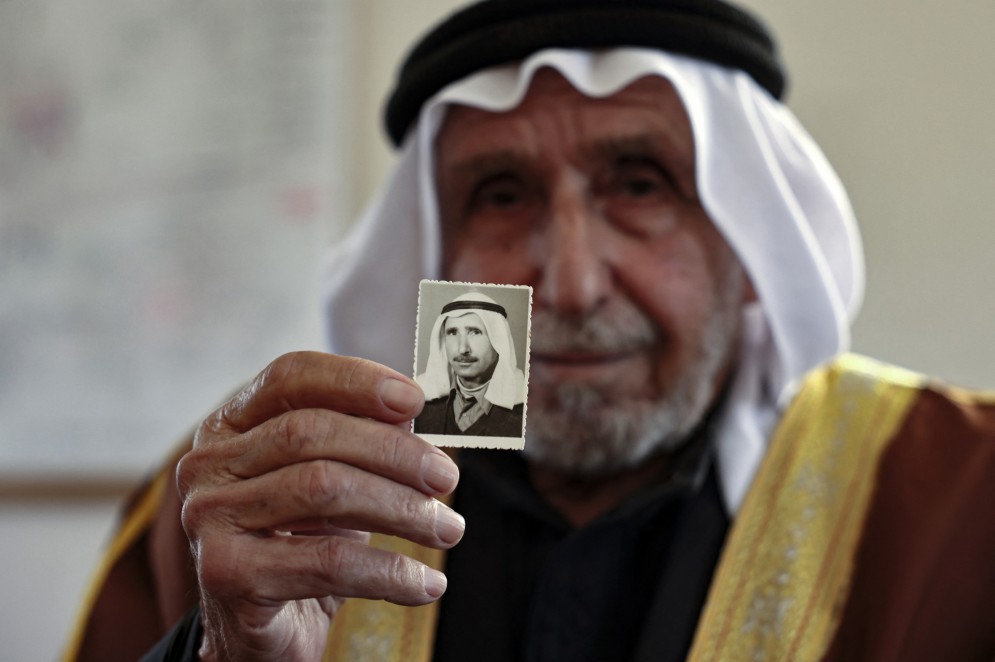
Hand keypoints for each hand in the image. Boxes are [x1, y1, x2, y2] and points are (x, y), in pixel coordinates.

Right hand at [176, 351, 462, 660]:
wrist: (259, 633)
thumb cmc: (301, 545)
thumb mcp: (331, 484)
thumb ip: (360, 440)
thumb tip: (409, 412)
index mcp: (229, 425)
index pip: (290, 377)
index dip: (354, 379)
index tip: (414, 399)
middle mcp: (207, 464)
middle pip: (312, 433)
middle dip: (394, 452)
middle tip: (446, 478)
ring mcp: (209, 518)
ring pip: (324, 489)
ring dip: (402, 510)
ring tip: (447, 529)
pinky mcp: (227, 573)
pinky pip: (328, 561)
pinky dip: (390, 572)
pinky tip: (426, 584)